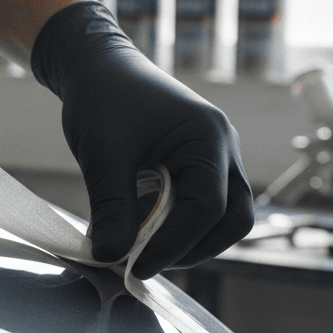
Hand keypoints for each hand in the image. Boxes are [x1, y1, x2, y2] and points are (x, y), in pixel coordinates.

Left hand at [31, 1, 253, 278]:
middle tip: (147, 264)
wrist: (99, 66)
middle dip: (195, 249)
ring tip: (144, 250)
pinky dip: (181, 226)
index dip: (174, 245)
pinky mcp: (202, 165)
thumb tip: (110, 257)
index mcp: (207, 137)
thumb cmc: (102, 99)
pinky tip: (145, 231)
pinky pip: (206, 206)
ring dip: (190, 241)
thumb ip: (111, 207)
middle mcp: (223, 147)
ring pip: (225, 217)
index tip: (137, 266)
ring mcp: (218, 157)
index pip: (207, 207)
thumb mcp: (102, 155)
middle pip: (233, 218)